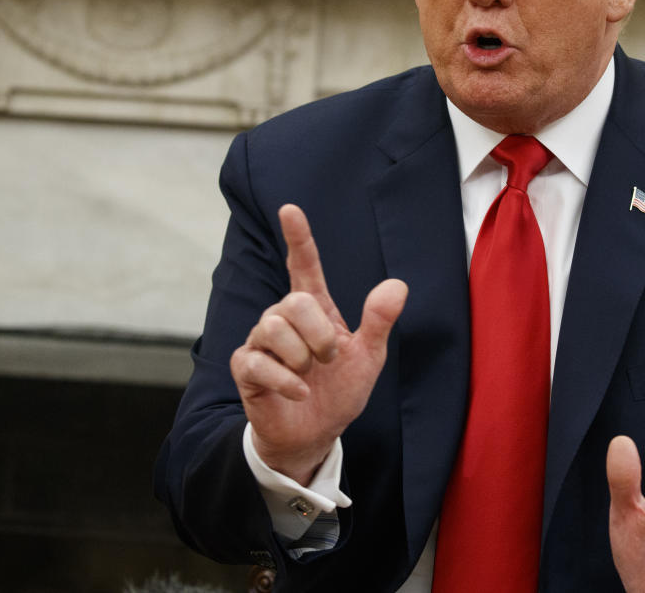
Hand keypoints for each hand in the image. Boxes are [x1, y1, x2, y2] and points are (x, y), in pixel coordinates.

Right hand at [230, 203, 406, 484]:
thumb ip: (379, 321)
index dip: (299, 237)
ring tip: (311, 375)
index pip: (303, 265)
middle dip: (319, 334)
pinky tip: (300, 391)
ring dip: (302, 357)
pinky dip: (287, 380)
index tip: (291, 209)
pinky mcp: (246, 368)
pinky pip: (260, 363)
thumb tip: (398, 285)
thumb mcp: (369, 357)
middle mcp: (283, 318)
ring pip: (273, 327)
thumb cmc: (340, 390)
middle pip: (294, 303)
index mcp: (314, 309)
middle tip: (328, 359)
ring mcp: (261, 342)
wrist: (316, 434)